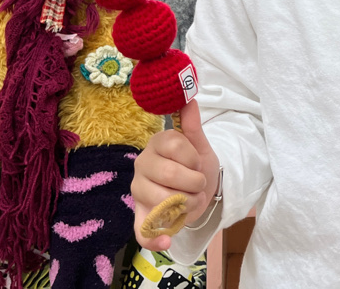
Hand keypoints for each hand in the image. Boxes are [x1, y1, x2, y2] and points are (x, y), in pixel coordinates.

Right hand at [132, 97, 220, 251]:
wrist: (201, 191)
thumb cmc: (197, 165)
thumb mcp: (200, 145)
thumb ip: (192, 125)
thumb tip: (189, 98)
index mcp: (157, 144)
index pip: (175, 146)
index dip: (193, 158)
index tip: (198, 163)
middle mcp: (142, 165)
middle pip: (169, 173)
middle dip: (193, 183)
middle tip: (199, 185)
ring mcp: (139, 191)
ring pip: (161, 200)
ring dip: (186, 205)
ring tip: (192, 201)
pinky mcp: (141, 215)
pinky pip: (142, 230)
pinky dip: (155, 239)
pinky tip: (166, 241)